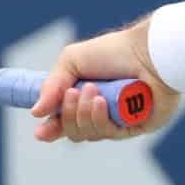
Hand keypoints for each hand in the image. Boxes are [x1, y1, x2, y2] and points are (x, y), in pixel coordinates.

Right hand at [31, 22, 180, 141]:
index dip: (51, 129)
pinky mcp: (136, 126)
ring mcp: (119, 121)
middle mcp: (102, 111)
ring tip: (93, 90)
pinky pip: (109, 134)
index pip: (64, 121)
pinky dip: (100, 118)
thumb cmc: (114, 51)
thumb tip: (36, 112)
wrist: (148, 51)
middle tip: (72, 93)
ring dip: (84, 113)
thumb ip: (52, 85)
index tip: (40, 131)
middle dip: (68, 115)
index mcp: (86, 97)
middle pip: (74, 132)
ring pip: (89, 134)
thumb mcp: (72, 60)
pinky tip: (101, 102)